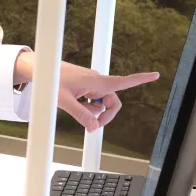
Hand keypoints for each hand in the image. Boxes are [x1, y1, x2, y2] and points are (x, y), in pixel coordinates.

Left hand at [14, 51, 158, 131]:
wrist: (41, 69)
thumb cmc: (51, 80)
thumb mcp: (64, 101)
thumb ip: (80, 115)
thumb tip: (94, 127)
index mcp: (96, 81)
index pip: (123, 81)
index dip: (140, 79)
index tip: (155, 75)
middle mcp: (97, 82)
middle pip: (112, 103)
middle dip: (103, 115)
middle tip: (90, 126)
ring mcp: (92, 84)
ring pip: (100, 104)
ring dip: (91, 110)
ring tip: (74, 105)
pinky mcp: (86, 86)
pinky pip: (92, 101)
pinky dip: (86, 106)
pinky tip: (74, 102)